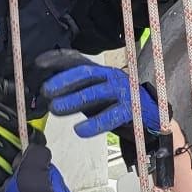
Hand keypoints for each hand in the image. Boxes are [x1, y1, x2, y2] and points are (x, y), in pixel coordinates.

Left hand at [33, 51, 161, 139]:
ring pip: (96, 92)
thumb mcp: (95, 96)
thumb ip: (75, 92)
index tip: (39, 64)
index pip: (78, 60)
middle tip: (46, 91)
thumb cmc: (118, 106)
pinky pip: (112, 116)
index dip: (58, 60)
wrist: (152, 120)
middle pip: (86, 73)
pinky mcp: (132, 109)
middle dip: (64, 80)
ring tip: (55, 109)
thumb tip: (46, 94)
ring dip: (74, 100)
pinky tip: (80, 130)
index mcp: (101, 72)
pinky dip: (95, 123)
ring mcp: (123, 91)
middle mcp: (111, 77)